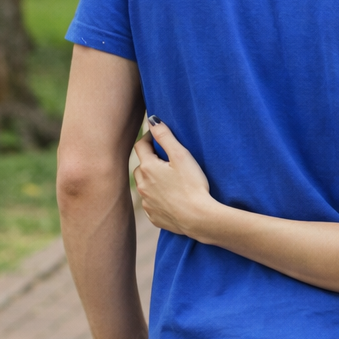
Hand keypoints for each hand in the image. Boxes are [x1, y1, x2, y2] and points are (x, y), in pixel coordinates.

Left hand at [133, 119, 215, 239]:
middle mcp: (141, 185)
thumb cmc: (192, 185)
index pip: (141, 146)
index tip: (157, 136)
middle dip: (150, 160)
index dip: (148, 138)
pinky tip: (171, 198)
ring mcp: (146, 202)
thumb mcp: (181, 156)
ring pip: (145, 185)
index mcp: (147, 167)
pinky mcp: (153, 216)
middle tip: (167, 160)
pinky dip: (158, 198)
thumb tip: (152, 120)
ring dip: (153, 180)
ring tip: (170, 180)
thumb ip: (165, 137)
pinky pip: (151, 203)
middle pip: (141, 166)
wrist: (198, 218)